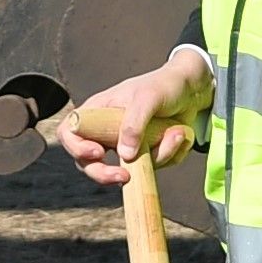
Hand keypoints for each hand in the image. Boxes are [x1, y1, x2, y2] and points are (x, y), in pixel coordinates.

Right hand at [58, 45, 211, 187]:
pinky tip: (177, 134)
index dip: (75, 147)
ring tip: (174, 132)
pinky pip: (151, 170)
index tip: (97, 153)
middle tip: (125, 177)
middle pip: (88, 164)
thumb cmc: (164, 85)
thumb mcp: (147, 98)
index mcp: (97, 113)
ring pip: (126, 170)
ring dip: (156, 156)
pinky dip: (169, 155)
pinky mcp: (144, 157)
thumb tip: (124, 155)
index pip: (69, 133)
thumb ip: (133, 124)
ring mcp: (125, 147)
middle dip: (105, 174)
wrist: (191, 90)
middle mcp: (106, 132)